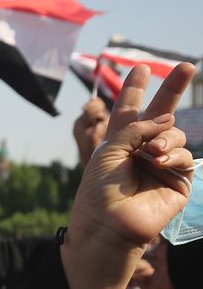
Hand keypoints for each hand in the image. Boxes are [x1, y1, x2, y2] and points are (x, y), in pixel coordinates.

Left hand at [70, 63, 195, 250]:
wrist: (110, 223)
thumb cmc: (100, 189)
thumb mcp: (110, 149)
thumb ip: (136, 127)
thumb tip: (168, 118)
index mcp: (120, 142)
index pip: (129, 111)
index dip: (135, 90)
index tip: (140, 68)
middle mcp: (142, 150)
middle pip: (162, 113)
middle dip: (173, 89)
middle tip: (187, 66)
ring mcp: (162, 164)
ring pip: (176, 135)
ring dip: (166, 138)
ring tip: (153, 151)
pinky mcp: (178, 180)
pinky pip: (185, 157)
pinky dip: (174, 155)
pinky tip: (160, 161)